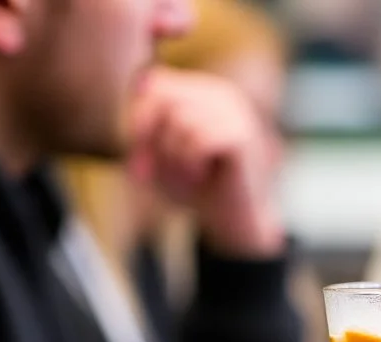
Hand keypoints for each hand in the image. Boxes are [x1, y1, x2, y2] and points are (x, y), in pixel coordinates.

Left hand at [128, 68, 284, 257]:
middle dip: (153, 138)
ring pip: (180, 119)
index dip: (138, 119)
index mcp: (200, 93)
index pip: (153, 81)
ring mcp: (234, 112)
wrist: (234, 221)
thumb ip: (144, 120)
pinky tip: (200, 176)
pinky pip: (199, 139)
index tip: (143, 156)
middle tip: (162, 170)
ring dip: (173, 156)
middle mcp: (219, 95)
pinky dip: (190, 163)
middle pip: (163, 96)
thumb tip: (138, 81)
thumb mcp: (157, 156)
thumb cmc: (196, 189)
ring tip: (186, 176)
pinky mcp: (242, 135)